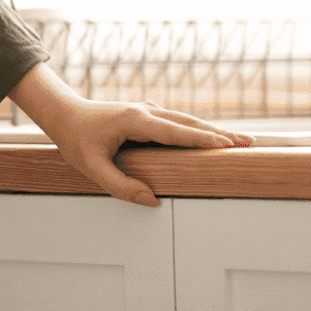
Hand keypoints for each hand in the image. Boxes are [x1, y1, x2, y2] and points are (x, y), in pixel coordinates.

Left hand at [41, 99, 254, 206]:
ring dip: (211, 130)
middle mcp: (145, 111)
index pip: (176, 132)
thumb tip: (153, 200)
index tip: (227, 145)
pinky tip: (211, 137)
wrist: (63, 114)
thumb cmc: (75, 140)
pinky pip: (177, 122)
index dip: (202, 139)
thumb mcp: (92, 168)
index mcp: (136, 121)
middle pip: (188, 123)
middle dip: (218, 134)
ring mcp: (147, 110)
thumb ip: (120, 187)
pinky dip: (197, 129)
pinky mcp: (146, 114)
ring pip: (185, 120)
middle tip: (248, 145)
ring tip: (239, 141)